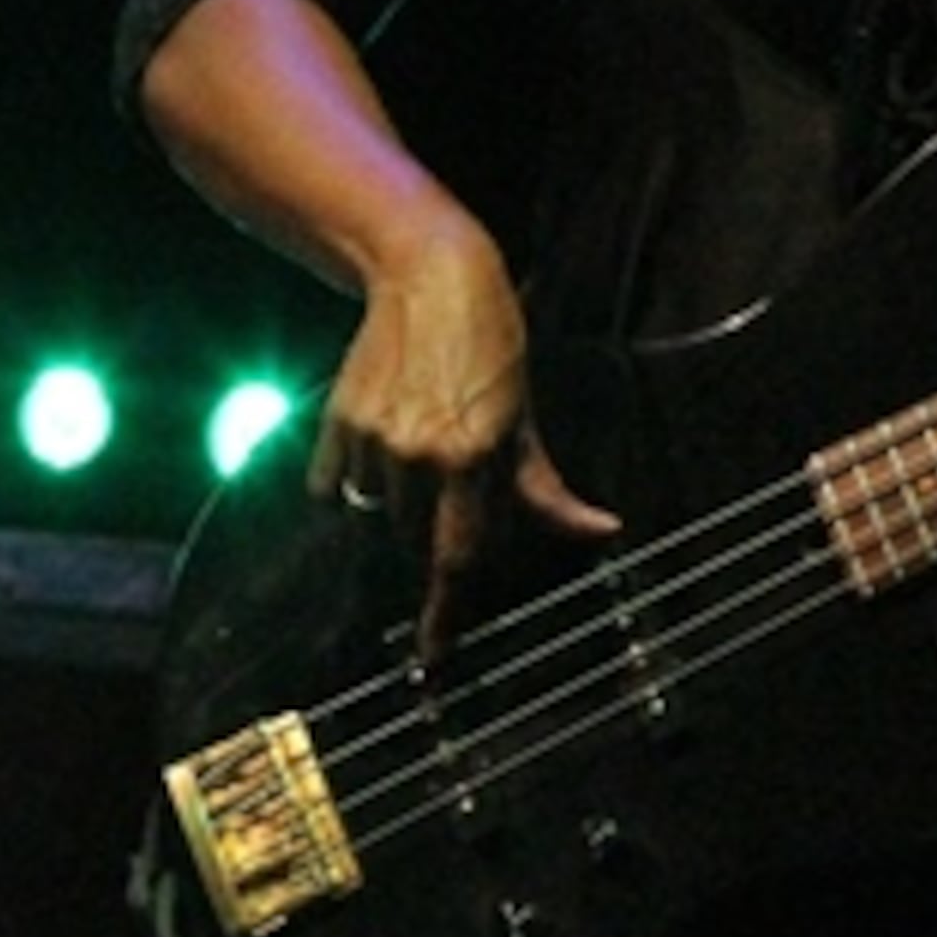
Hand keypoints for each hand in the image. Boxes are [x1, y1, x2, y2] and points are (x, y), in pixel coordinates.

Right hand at [304, 210, 618, 656]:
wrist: (428, 277)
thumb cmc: (492, 346)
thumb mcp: (526, 417)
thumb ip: (548, 490)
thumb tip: (602, 532)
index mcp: (472, 457)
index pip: (458, 555)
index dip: (446, 614)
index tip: (435, 660)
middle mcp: (418, 454)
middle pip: (418, 537)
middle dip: (434, 527)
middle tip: (451, 480)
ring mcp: (372, 438)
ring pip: (376, 510)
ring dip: (396, 498)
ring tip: (421, 440)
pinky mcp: (337, 421)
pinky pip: (334, 483)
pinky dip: (353, 476)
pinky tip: (381, 434)